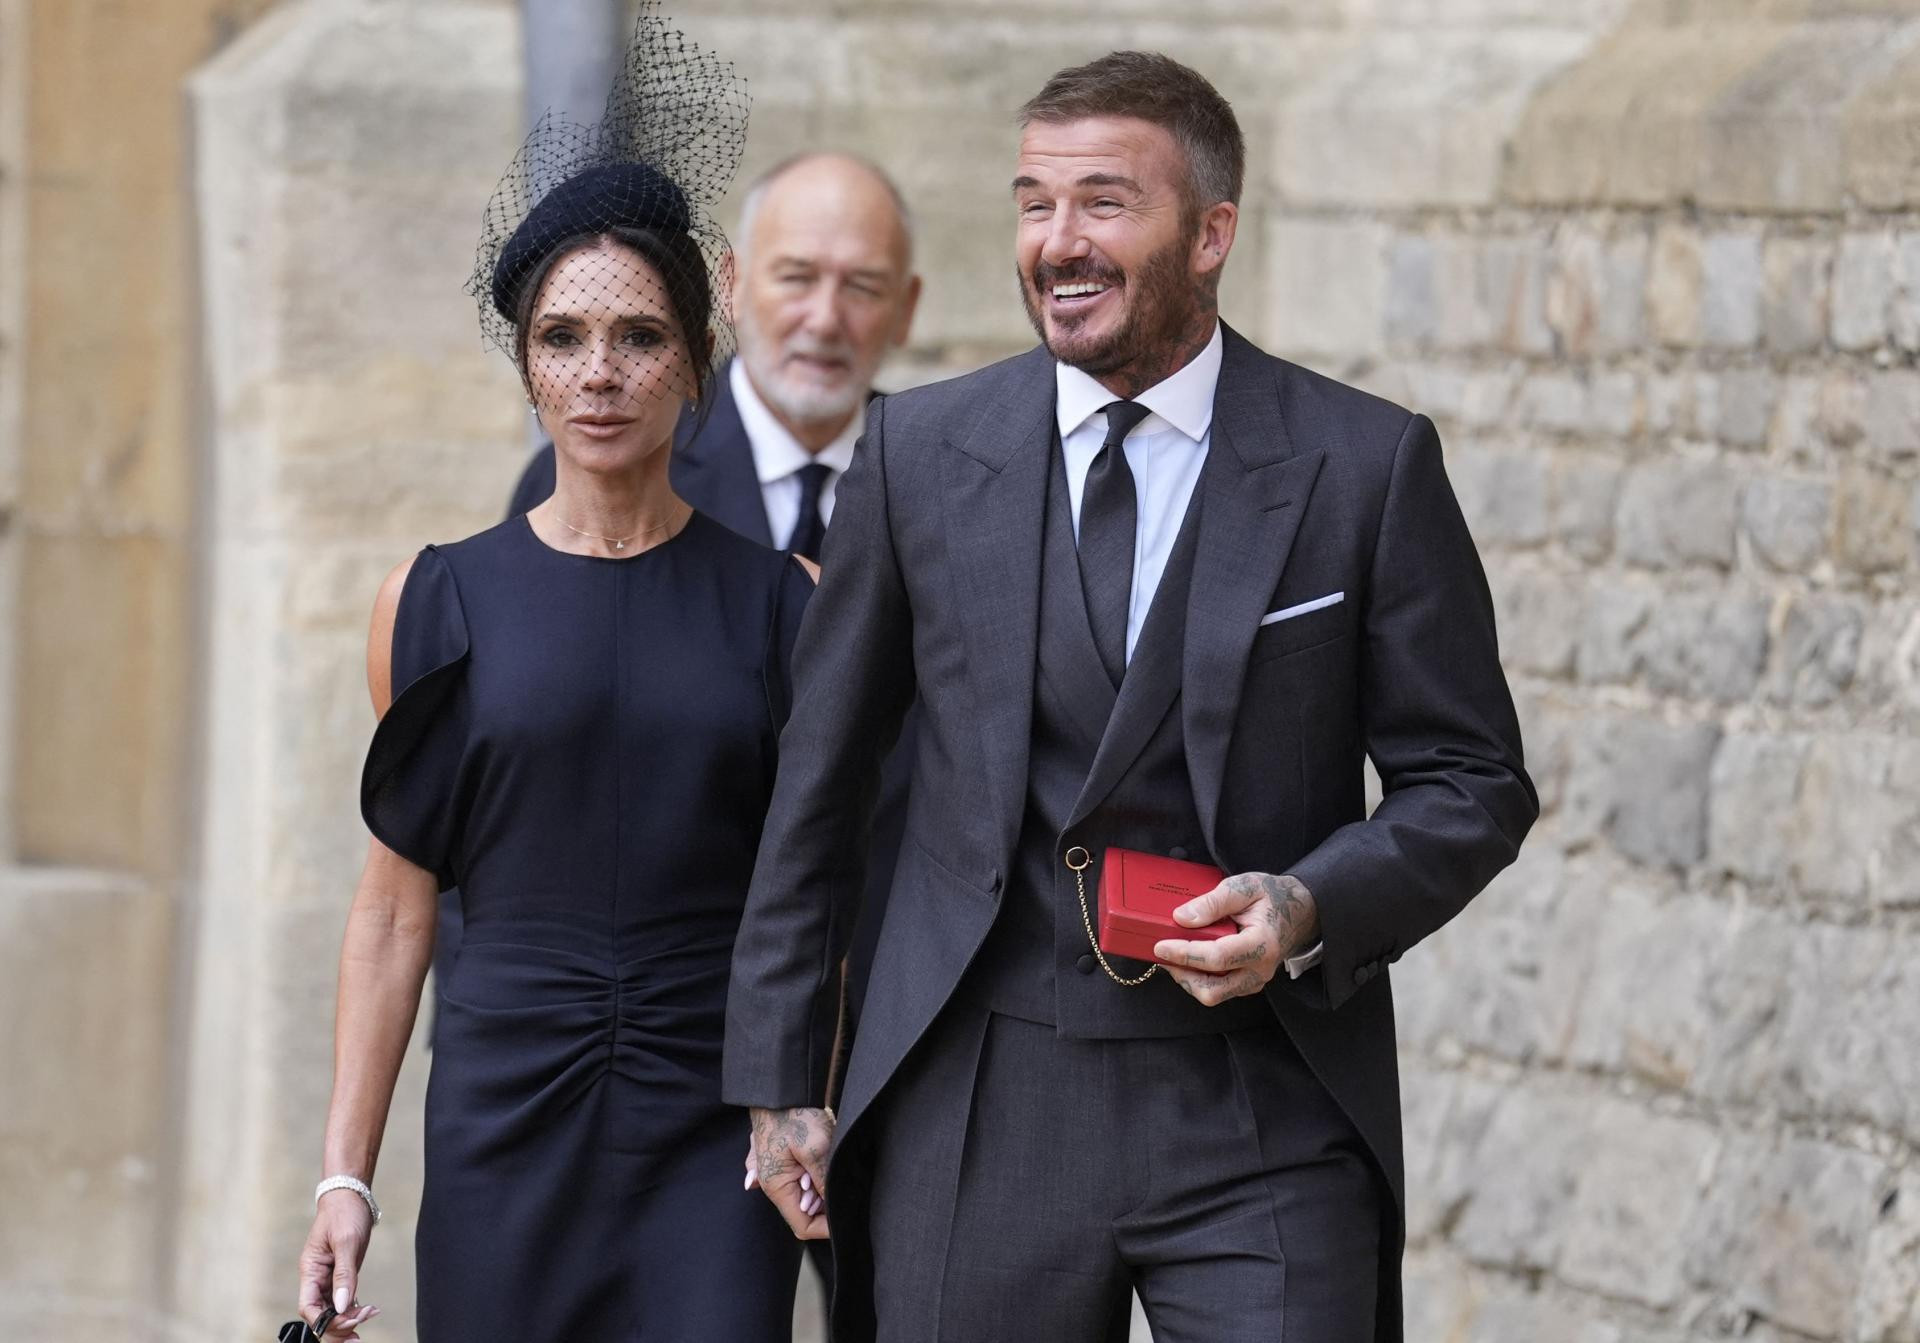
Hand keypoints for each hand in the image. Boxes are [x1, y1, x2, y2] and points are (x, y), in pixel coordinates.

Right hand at [296, 1191, 380, 1338]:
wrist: (351, 1196)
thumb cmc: (345, 1213)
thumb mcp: (346, 1242)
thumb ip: (344, 1274)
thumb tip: (342, 1305)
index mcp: (310, 1270)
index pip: (308, 1307)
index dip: (324, 1321)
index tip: (347, 1322)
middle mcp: (316, 1278)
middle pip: (319, 1314)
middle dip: (337, 1326)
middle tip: (360, 1329)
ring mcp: (328, 1278)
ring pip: (331, 1310)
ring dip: (347, 1320)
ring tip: (369, 1317)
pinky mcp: (340, 1276)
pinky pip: (343, 1300)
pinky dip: (354, 1309)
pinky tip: (369, 1311)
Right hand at [748, 1106, 834, 1239]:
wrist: (781, 1091)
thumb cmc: (794, 1116)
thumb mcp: (816, 1149)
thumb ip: (823, 1182)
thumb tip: (833, 1208)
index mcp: (777, 1187)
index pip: (803, 1226)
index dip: (827, 1227)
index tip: (846, 1215)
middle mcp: (774, 1185)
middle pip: (806, 1212)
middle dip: (826, 1203)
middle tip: (837, 1180)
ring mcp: (778, 1174)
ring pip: (806, 1196)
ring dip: (822, 1187)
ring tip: (827, 1163)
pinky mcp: (784, 1163)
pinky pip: (803, 1181)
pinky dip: (816, 1176)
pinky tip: (821, 1160)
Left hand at [1154, 871, 1316, 1006]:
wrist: (1299, 910)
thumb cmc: (1272, 896)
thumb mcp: (1244, 886)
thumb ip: (1213, 902)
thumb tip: (1182, 918)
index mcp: (1262, 944)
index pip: (1217, 958)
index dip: (1185, 954)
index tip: (1160, 946)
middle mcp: (1260, 970)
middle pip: (1213, 990)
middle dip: (1182, 975)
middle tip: (1162, 954)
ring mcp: (1255, 980)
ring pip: (1213, 994)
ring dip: (1188, 978)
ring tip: (1171, 956)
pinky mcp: (1248, 983)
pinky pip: (1219, 989)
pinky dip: (1198, 978)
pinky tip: (1188, 959)